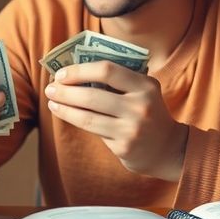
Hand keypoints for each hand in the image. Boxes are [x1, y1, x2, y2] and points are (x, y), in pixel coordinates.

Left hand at [44, 62, 187, 180]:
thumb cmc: (147, 112)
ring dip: (65, 108)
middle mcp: (140, 106)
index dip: (80, 70)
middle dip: (66, 91)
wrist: (169, 148)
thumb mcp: (143, 90)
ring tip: (52, 103)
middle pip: (92, 95)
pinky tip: (67, 115)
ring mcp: (132, 128)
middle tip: (50, 88)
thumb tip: (76, 72)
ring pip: (88, 117)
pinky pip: (94, 131)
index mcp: (145, 85)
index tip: (61, 73)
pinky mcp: (124, 147)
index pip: (107, 70)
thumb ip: (119, 80)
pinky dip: (77, 121)